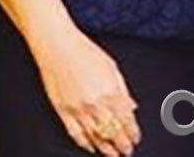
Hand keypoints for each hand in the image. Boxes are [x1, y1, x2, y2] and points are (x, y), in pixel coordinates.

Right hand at [33, 27, 139, 156]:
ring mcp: (78, 109)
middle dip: (122, 144)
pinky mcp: (63, 111)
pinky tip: (91, 147)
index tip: (135, 139)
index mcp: (110, 91)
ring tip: (113, 155)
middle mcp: (95, 103)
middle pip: (113, 132)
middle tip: (127, 151)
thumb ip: (123, 90)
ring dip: (106, 148)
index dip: (133, 133)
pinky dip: (85, 143)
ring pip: (96, 137)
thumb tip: (132, 106)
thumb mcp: (112, 67)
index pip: (126, 120)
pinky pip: (75, 133)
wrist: (57, 46)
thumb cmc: (83, 51)